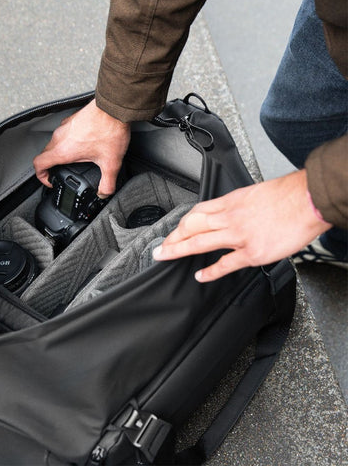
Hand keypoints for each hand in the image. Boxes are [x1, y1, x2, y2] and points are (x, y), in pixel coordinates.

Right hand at [33, 99, 130, 197]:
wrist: (114, 108)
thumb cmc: (109, 129)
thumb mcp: (111, 163)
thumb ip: (107, 183)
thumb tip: (104, 193)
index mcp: (63, 150)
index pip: (38, 164)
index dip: (41, 176)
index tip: (50, 180)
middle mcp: (60, 137)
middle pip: (45, 155)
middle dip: (51, 166)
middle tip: (61, 172)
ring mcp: (65, 127)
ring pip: (54, 143)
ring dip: (60, 153)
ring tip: (74, 159)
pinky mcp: (72, 119)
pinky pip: (63, 133)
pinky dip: (68, 142)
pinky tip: (83, 144)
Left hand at [153, 169, 331, 281]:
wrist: (307, 199)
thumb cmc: (285, 195)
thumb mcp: (252, 193)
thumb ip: (235, 205)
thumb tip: (225, 213)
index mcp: (229, 202)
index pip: (196, 213)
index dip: (181, 224)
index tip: (173, 232)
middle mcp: (229, 217)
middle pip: (191, 227)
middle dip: (172, 238)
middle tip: (160, 248)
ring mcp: (239, 235)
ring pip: (200, 242)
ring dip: (178, 250)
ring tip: (165, 257)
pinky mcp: (252, 251)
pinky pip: (226, 263)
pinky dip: (211, 271)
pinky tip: (200, 275)